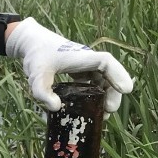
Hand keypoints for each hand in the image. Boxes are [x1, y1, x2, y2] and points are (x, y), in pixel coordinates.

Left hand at [5, 17, 132, 114]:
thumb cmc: (37, 55)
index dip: (118, 75)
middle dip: (114, 92)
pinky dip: (97, 93)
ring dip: (107, 94)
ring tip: (102, 113)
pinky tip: (92, 107)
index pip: (106, 62)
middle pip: (110, 74)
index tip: (125, 90)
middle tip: (108, 111)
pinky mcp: (81, 71)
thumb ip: (42, 91)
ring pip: (104, 79)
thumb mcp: (36, 75)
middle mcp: (88, 60)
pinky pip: (95, 82)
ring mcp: (86, 65)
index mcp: (82, 57)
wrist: (32, 43)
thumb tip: (56, 108)